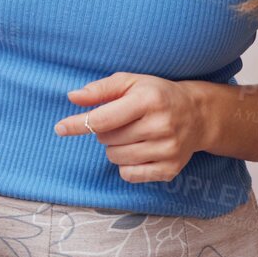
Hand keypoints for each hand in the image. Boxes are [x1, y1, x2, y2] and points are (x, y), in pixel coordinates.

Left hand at [55, 72, 207, 183]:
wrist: (198, 115)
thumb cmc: (156, 95)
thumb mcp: (130, 82)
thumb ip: (100, 89)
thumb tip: (73, 97)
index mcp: (148, 101)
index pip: (103, 119)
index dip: (77, 124)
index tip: (59, 128)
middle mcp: (160, 126)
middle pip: (107, 139)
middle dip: (104, 132)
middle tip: (121, 122)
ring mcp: (168, 150)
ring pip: (116, 157)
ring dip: (114, 148)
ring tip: (130, 135)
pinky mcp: (171, 169)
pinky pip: (130, 175)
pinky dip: (125, 165)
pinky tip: (137, 151)